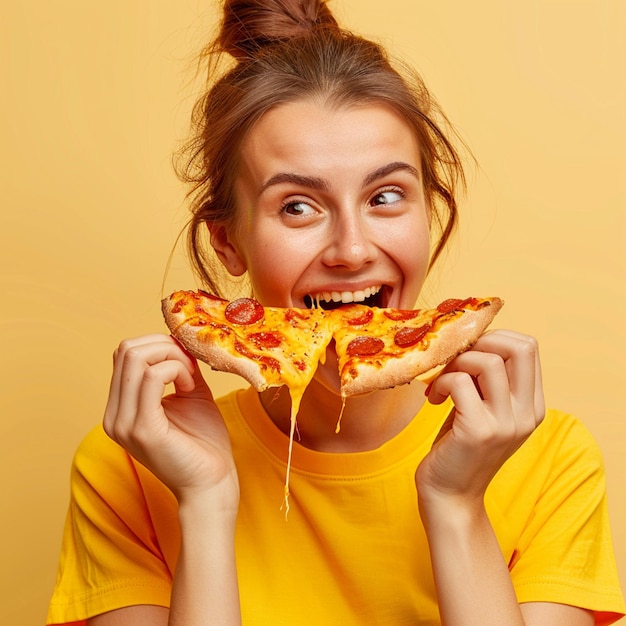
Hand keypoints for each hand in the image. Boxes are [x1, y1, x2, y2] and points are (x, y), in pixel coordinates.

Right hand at [103, 334, 238, 511]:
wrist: (212, 484)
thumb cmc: (203, 443)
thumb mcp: (189, 395)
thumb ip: (179, 368)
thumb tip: (179, 340)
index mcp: (120, 409)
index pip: (124, 354)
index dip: (157, 345)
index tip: (186, 360)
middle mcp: (114, 416)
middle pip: (126, 350)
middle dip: (164, 345)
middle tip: (190, 366)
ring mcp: (124, 424)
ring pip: (136, 358)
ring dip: (173, 358)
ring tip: (191, 379)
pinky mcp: (143, 429)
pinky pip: (153, 377)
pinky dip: (176, 370)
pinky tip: (190, 387)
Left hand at [416, 330, 544, 506]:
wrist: (450, 497)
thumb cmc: (460, 448)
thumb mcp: (483, 409)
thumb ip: (487, 380)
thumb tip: (470, 340)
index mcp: (532, 405)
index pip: (528, 347)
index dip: (494, 338)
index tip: (468, 353)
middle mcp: (527, 413)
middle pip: (520, 346)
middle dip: (480, 342)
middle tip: (457, 362)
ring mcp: (506, 423)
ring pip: (487, 360)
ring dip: (456, 363)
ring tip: (441, 383)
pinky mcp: (478, 431)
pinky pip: (459, 382)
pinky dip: (441, 382)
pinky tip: (434, 399)